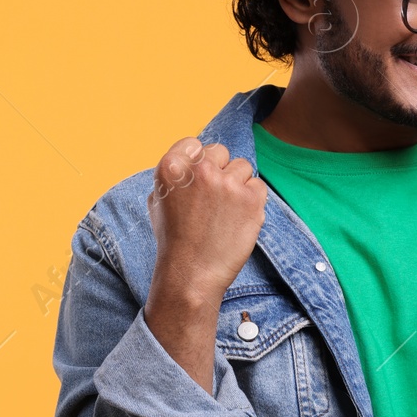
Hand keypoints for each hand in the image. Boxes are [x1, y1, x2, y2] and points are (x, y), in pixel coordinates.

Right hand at [145, 137, 266, 305]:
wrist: (191, 273)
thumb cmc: (174, 239)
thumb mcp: (159, 199)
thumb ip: (176, 174)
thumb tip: (194, 158)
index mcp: (172, 166)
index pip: (194, 144)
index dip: (199, 161)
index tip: (200, 180)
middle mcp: (200, 169)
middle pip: (221, 152)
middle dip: (220, 171)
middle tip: (214, 199)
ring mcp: (227, 183)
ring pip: (242, 167)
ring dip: (238, 185)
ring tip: (225, 212)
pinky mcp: (250, 198)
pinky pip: (258, 185)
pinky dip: (253, 200)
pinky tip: (238, 218)